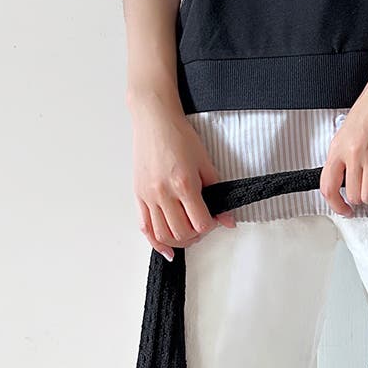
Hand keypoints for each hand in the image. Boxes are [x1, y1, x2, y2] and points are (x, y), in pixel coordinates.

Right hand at [130, 95, 235, 260]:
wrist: (154, 119)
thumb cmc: (180, 136)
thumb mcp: (206, 164)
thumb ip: (218, 194)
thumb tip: (228, 221)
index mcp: (184, 184)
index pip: (201, 223)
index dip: (211, 226)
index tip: (213, 219)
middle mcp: (164, 193)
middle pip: (181, 233)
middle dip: (195, 237)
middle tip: (200, 228)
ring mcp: (149, 195)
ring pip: (162, 235)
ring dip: (177, 242)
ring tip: (186, 236)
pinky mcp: (138, 195)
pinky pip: (144, 226)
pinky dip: (155, 242)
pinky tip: (166, 248)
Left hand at [320, 65, 367, 215]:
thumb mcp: (349, 128)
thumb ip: (346, 153)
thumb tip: (348, 175)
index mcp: (339, 146)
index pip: (327, 186)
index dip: (335, 204)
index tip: (343, 209)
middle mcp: (353, 153)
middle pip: (352, 194)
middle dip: (360, 200)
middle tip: (366, 198)